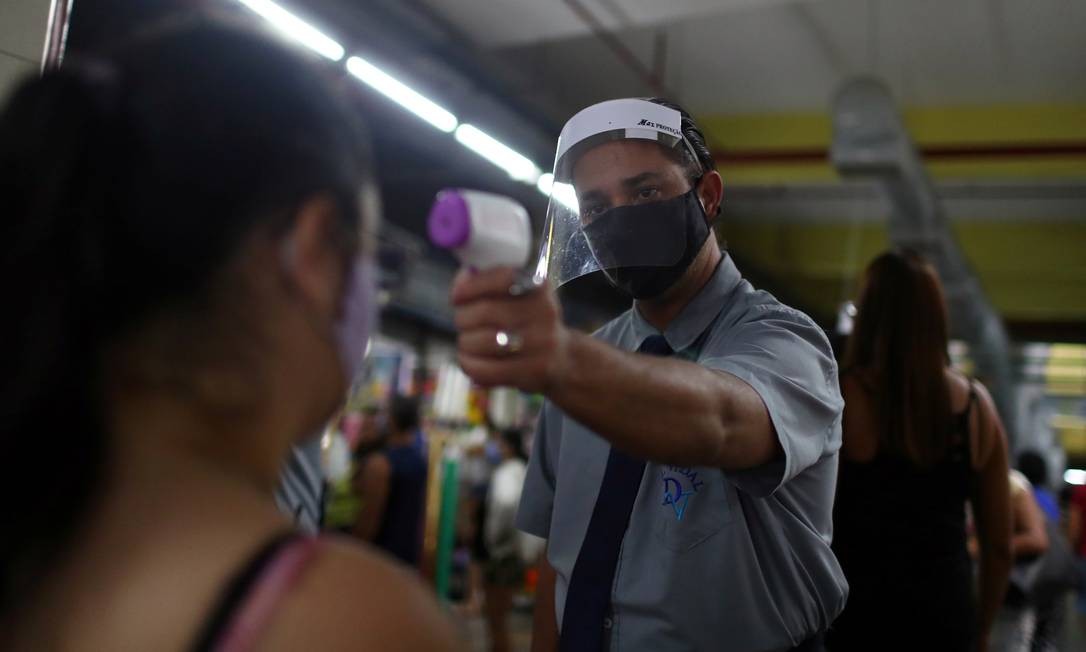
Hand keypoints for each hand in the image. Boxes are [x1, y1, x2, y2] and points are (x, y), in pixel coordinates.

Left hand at [451, 267, 569, 392]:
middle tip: (463, 323)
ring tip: (468, 343)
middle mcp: (543, 313)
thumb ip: (489, 283)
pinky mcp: (532, 372)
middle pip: (485, 312)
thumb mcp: (519, 295)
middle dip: (463, 317)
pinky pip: (485, 369)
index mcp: (539, 286)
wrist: (562, 359)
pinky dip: (468, 364)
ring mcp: (540, 344)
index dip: (471, 287)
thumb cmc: (528, 323)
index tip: (457, 297)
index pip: (502, 278)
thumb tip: (463, 277)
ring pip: (481, 341)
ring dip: (465, 342)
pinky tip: (470, 360)